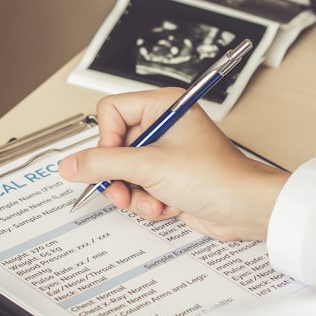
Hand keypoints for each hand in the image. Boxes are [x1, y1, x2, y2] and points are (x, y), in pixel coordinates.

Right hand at [59, 88, 288, 240]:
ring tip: (151, 200)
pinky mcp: (167, 178)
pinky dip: (146, 202)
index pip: (110, 112)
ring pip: (122, 172)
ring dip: (133, 193)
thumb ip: (102, 165)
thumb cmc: (217, 177)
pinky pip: (137, 188)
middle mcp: (162, 126)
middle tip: (125, 189)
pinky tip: (165, 206)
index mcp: (162, 106)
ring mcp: (164, 154)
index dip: (107, 140)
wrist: (246, 209)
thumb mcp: (149, 167)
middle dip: (119, 176)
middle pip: (112, 147)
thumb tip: (70, 165)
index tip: (115, 160)